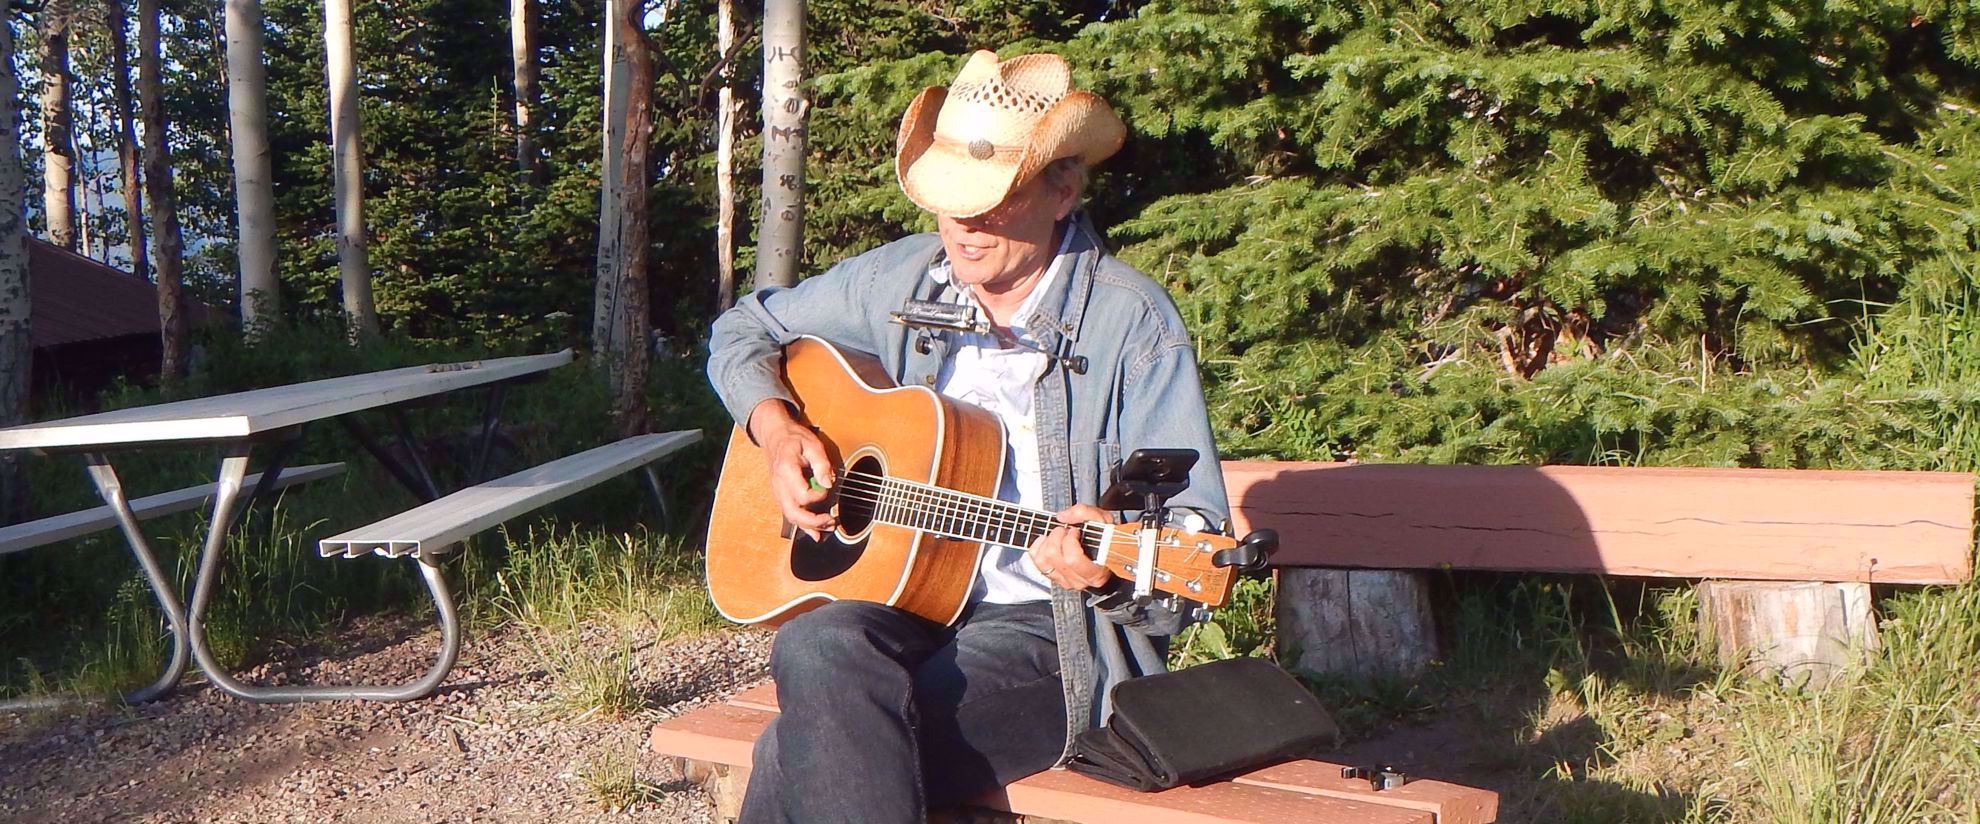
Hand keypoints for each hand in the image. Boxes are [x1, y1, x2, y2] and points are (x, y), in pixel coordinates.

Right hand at [748, 399, 836, 540]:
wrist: (775, 437)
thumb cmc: (794, 439)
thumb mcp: (812, 444)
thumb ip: (822, 463)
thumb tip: (828, 483)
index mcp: (786, 470)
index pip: (802, 495)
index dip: (819, 496)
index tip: (828, 487)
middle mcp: (779, 485)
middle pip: (793, 512)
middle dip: (813, 522)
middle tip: (831, 521)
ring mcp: (778, 492)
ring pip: (791, 517)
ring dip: (810, 526)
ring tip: (829, 527)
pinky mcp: (782, 496)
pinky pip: (790, 514)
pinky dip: (803, 526)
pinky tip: (816, 534)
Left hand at [1028, 504, 1113, 590]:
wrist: (1105, 551)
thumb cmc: (1106, 539)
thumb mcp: (1103, 521)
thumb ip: (1085, 513)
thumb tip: (1063, 517)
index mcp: (1095, 572)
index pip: (1073, 559)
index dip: (1070, 540)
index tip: (1075, 530)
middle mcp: (1079, 580)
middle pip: (1054, 556)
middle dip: (1057, 536)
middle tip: (1065, 530)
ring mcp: (1065, 580)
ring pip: (1043, 560)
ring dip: (1047, 541)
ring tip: (1057, 535)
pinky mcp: (1053, 577)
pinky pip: (1036, 561)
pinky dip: (1038, 546)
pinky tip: (1048, 540)